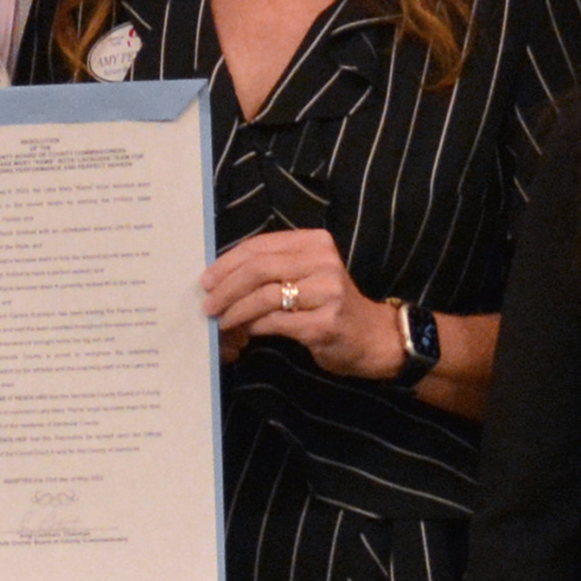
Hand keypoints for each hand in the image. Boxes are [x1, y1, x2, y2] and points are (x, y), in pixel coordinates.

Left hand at [203, 228, 398, 377]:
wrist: (374, 337)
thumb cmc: (332, 306)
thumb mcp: (307, 275)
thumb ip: (273, 269)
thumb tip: (220, 279)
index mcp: (315, 242)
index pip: (260, 246)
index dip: (227, 263)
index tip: (206, 280)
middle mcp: (323, 261)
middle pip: (259, 268)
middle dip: (225, 287)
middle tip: (207, 304)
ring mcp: (327, 292)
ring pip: (264, 296)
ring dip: (235, 311)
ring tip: (221, 321)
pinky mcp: (324, 323)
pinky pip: (275, 322)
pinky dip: (252, 327)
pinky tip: (243, 333)